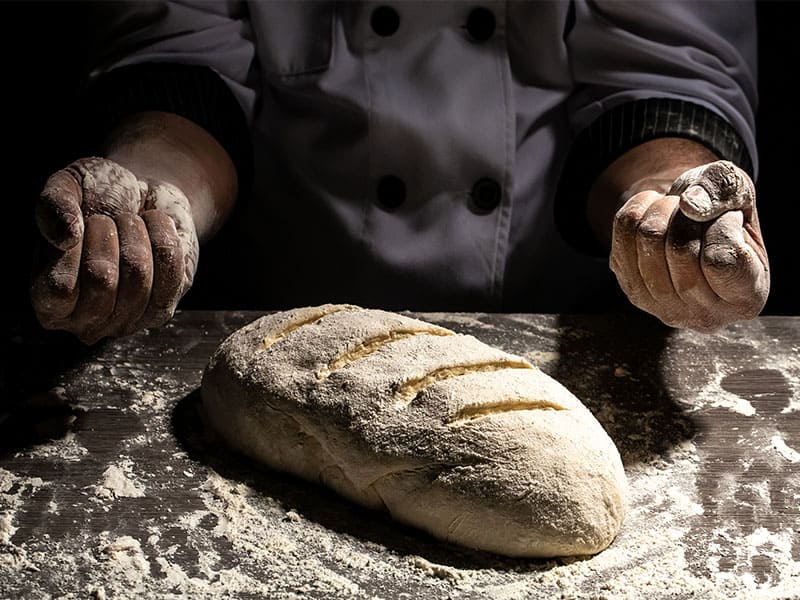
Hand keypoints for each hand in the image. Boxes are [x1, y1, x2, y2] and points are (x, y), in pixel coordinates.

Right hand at [30, 157, 198, 343]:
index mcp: (47, 300)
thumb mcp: (67, 186)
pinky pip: (171, 271)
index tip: (81, 222)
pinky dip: (163, 236)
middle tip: (108, 221)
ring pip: (138, 274)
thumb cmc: (95, 197)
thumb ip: (54, 204)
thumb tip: (67, 236)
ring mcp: (125, 322)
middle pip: (102, 279)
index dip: (76, 245)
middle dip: (108, 234)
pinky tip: (153, 230)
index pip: (61, 285)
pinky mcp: (161, 311)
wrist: (141, 199)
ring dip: (136, 233)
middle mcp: (84, 322)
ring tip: (129, 224)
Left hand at [610, 160, 768, 332]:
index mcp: (746, 298)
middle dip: (688, 215)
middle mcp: (706, 315)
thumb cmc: (723, 214)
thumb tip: (689, 205)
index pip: (720, 261)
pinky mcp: (634, 292)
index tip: (730, 218)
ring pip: (649, 240)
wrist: (688, 226)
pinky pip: (624, 234)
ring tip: (678, 211)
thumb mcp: (739, 192)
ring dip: (663, 210)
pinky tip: (655, 213)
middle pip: (680, 249)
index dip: (722, 225)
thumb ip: (726, 189)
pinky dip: (639, 209)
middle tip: (698, 211)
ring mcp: (665, 308)